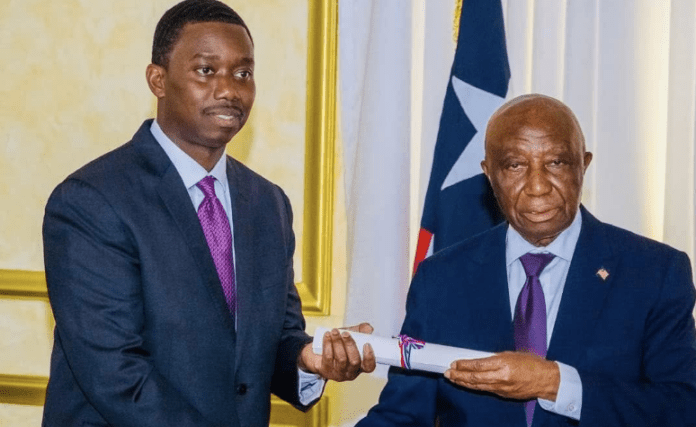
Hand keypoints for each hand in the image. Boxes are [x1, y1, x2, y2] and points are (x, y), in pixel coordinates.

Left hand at [298, 323, 376, 381]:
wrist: (318, 353)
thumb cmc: (339, 345)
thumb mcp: (350, 338)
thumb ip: (360, 331)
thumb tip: (369, 328)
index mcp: (360, 366)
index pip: (369, 366)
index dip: (369, 357)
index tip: (366, 344)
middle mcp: (351, 372)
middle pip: (354, 361)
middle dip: (350, 345)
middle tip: (345, 333)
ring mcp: (338, 373)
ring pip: (341, 358)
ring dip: (337, 342)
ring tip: (334, 331)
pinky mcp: (326, 370)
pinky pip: (328, 357)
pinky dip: (327, 344)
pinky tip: (327, 335)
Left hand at [444, 351, 559, 400]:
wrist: (546, 380)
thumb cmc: (532, 363)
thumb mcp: (512, 354)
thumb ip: (494, 358)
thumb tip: (478, 360)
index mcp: (503, 363)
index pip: (478, 365)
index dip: (463, 365)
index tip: (454, 363)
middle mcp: (501, 377)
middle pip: (474, 378)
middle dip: (458, 375)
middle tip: (447, 373)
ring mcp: (502, 388)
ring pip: (478, 386)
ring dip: (463, 383)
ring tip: (452, 379)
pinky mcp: (504, 394)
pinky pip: (486, 390)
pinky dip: (474, 387)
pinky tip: (467, 384)